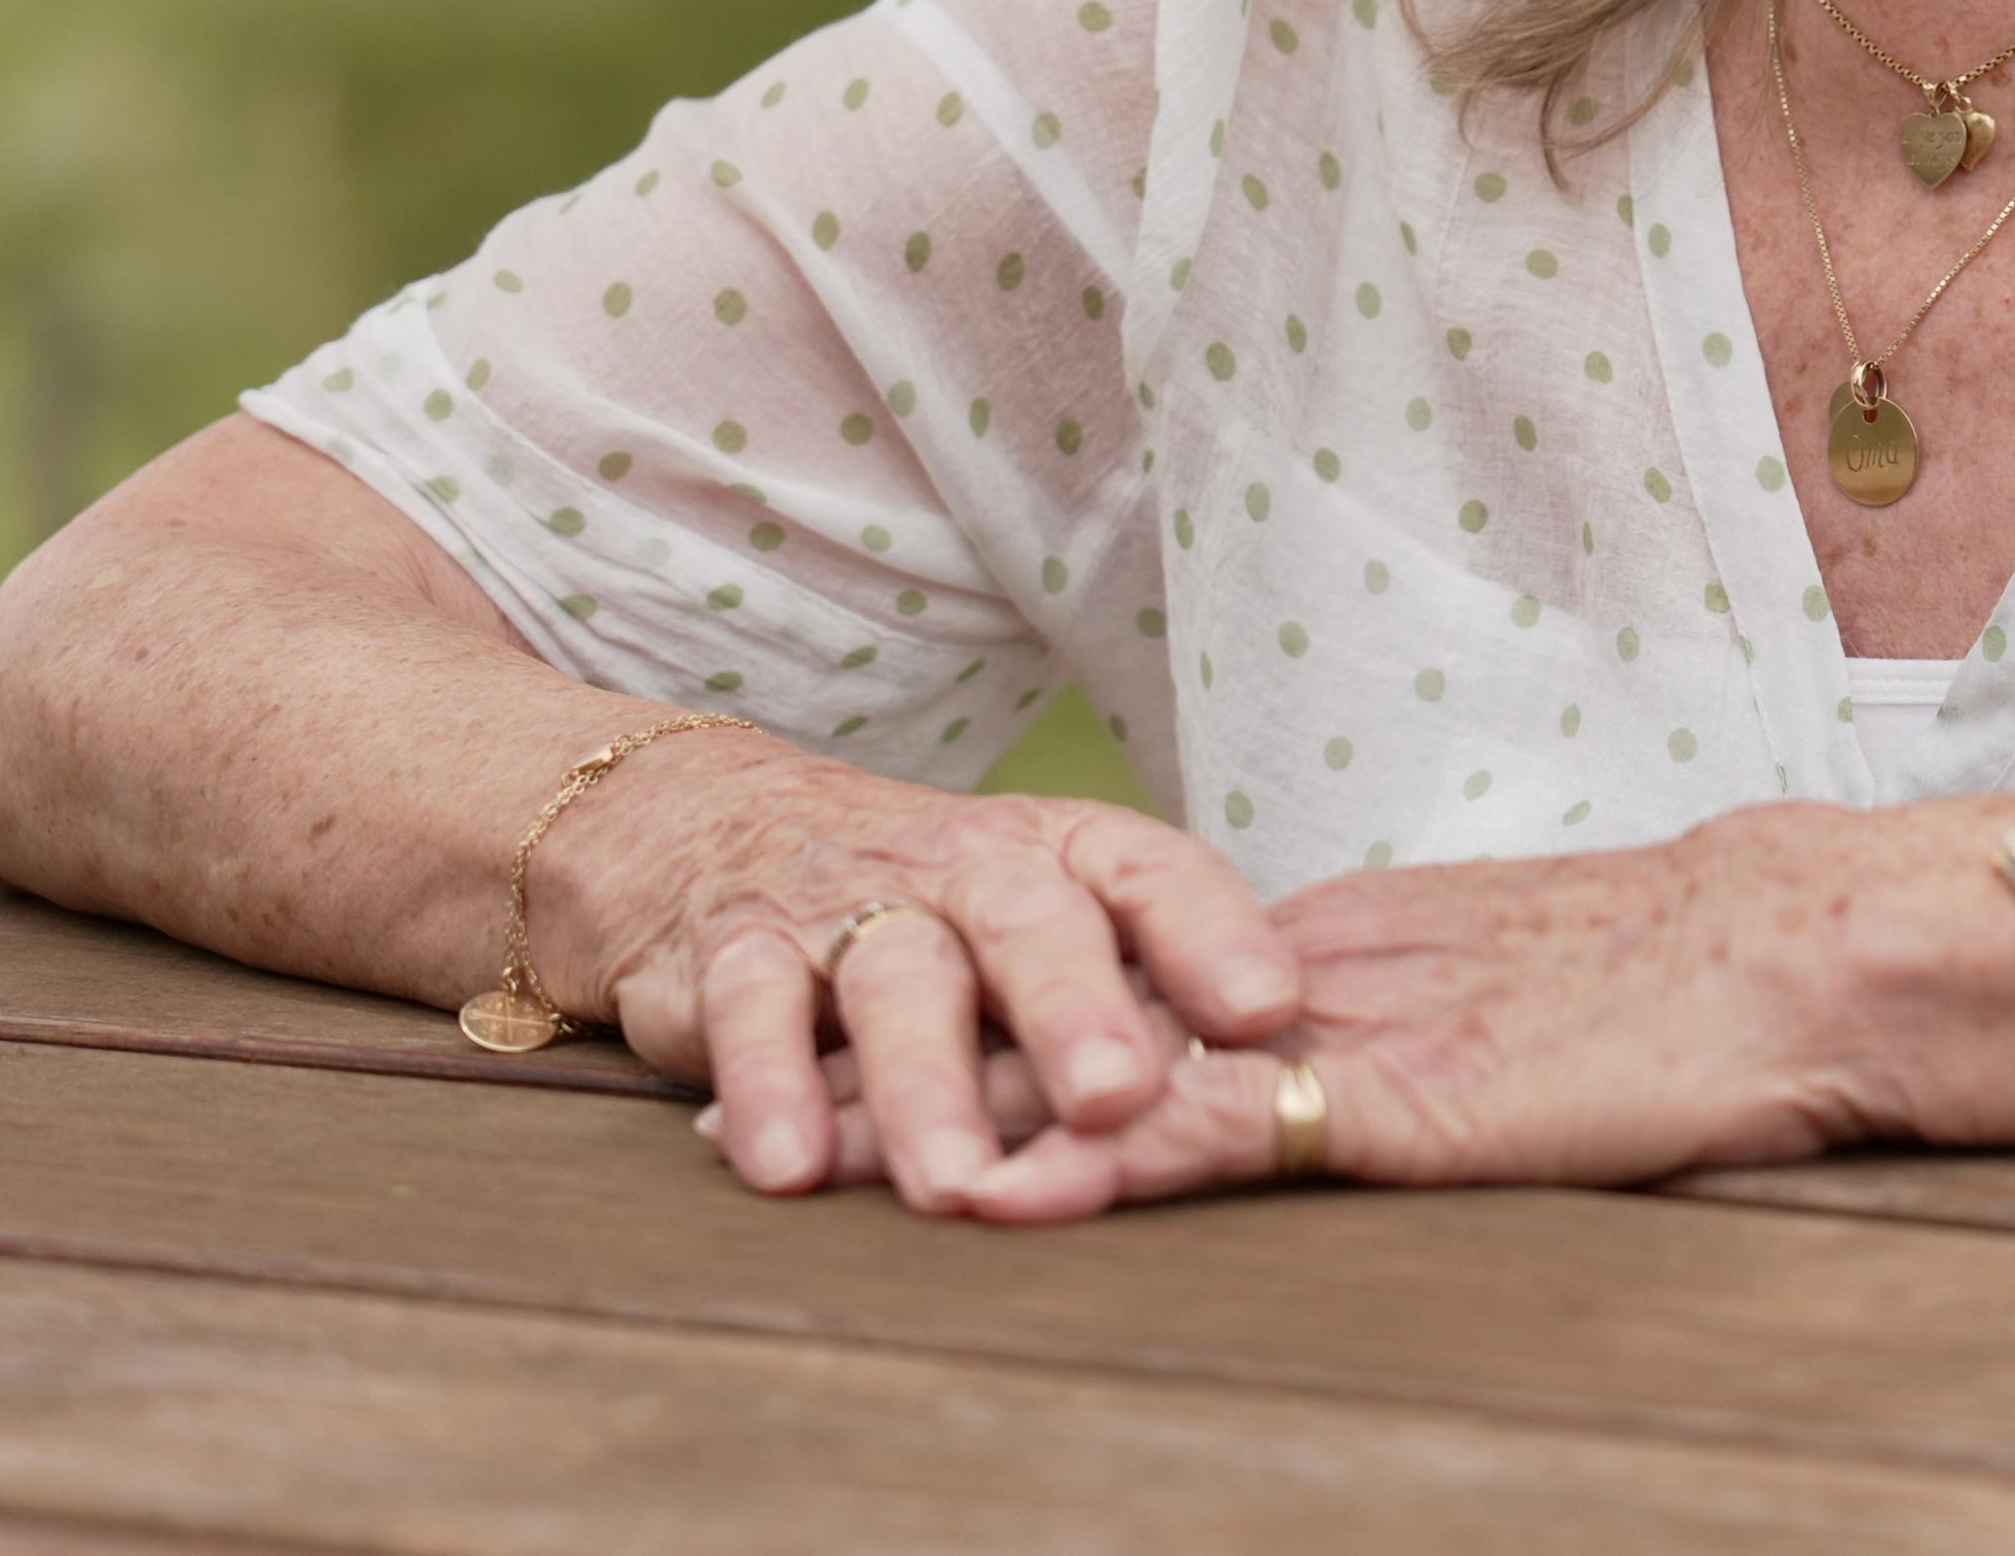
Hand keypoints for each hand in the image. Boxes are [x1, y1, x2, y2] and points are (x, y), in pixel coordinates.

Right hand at [532, 730, 1301, 1223]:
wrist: (725, 831)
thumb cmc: (945, 912)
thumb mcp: (1048, 926)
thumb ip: (1144, 997)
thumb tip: (1288, 1093)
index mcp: (1068, 856)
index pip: (1156, 875)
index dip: (1215, 936)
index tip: (1270, 1009)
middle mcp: (969, 867)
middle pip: (1029, 922)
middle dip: (1074, 1009)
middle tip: (1116, 1097)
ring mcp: (852, 905)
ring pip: (897, 978)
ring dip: (926, 1085)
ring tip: (956, 1183)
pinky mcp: (739, 951)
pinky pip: (752, 1007)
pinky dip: (767, 1086)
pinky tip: (789, 1167)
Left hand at [708, 801, 1951, 1219]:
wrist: (1809, 952)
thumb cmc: (1697, 999)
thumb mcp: (1512, 1011)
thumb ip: (1411, 1033)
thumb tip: (1322, 1075)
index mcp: (1335, 944)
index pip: (1115, 976)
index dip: (978, 1009)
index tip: (847, 1032)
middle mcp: (1311, 973)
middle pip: (1073, 1010)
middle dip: (918, 1056)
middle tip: (758, 1094)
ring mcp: (1351, 1031)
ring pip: (1115, 1069)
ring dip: (964, 1117)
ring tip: (815, 1157)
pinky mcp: (1404, 1102)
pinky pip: (1230, 1130)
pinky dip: (1109, 1163)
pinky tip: (1008, 1192)